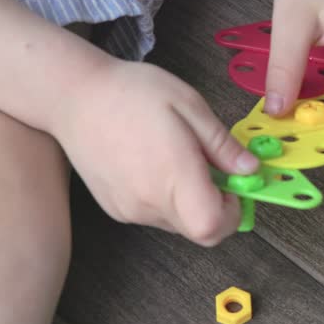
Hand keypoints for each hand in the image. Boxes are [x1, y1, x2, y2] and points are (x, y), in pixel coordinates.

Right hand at [52, 60, 260, 245]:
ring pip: (179, 224)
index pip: (212, 227)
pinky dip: (168, 199)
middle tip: (213, 168)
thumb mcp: (190, 106)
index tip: (233, 185)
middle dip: (217, 206)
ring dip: (192, 201)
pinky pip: (156, 216)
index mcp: (172, 177)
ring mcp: (130, 210)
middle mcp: (149, 202)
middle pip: (200, 230)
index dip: (233, 213)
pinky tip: (157, 165)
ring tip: (180, 159)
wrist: (73, 96)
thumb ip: (222, 145)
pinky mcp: (116, 210)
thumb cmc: (134, 93)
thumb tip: (250, 170)